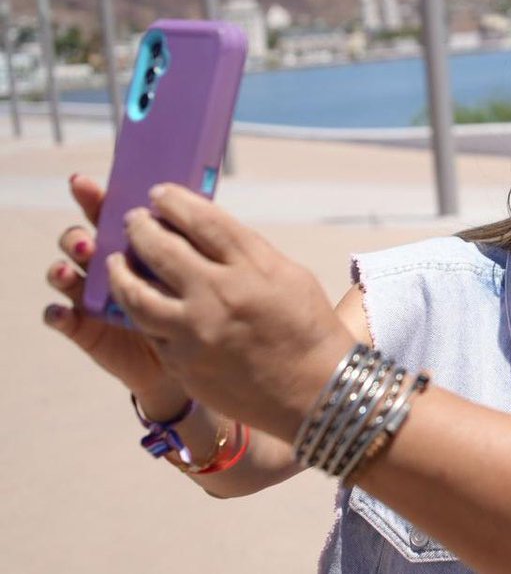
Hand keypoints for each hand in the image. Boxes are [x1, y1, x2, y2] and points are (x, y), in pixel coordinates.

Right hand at [44, 175, 185, 408]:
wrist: (205, 352)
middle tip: (87, 240)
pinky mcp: (87, 327)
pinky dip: (58, 313)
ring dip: (62, 270)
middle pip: (81, 240)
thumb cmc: (208, 302)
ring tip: (69, 272)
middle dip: (77, 236)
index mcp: (133, 242)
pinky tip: (61, 311)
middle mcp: (108, 264)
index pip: (108, 214)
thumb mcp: (206, 267)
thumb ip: (191, 238)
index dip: (94, 199)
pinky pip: (62, 318)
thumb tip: (188, 203)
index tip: (83, 184)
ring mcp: (94, 295)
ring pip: (65, 274)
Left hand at [107, 183, 349, 439]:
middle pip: (161, 249)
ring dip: (120, 271)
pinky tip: (136, 301)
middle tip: (133, 220)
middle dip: (140, 228)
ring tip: (116, 261)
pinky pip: (148, 329)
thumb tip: (207, 232)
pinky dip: (138, 310)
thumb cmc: (310, 329)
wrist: (316, 393)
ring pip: (136, 293)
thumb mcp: (291, 276)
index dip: (175, 202)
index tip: (159, 194)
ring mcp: (196, 332)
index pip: (203, 221)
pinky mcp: (183, 363)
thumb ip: (248, 252)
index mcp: (252, 268)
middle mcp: (219, 295)